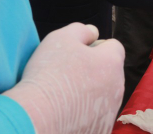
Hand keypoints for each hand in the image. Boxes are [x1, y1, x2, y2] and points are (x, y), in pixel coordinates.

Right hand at [3, 24, 124, 133]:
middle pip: (109, 73)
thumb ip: (82, 30)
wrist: (35, 119)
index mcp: (112, 63)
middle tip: (67, 75)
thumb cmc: (48, 75)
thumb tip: (93, 33)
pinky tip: (65, 114)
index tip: (77, 54)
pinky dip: (84, 115)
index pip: (114, 47)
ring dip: (90, 95)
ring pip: (103, 97)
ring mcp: (110, 113)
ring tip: (63, 97)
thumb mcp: (62, 38)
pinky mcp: (100, 131)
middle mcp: (117, 89)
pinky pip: (95, 118)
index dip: (95, 46)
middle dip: (93, 71)